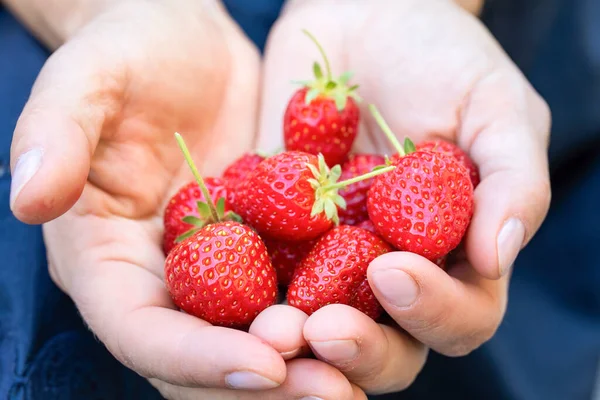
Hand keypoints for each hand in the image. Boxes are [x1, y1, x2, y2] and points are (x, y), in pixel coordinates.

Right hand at [9, 1, 364, 397]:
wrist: (185, 40)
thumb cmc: (127, 54)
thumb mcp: (85, 81)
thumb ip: (55, 135)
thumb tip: (29, 198)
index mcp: (107, 258)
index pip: (143, 332)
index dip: (199, 358)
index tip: (266, 362)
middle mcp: (164, 279)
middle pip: (207, 358)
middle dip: (267, 381)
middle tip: (331, 388)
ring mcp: (219, 268)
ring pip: (258, 339)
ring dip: (310, 362)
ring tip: (362, 366)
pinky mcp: (265, 247)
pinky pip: (298, 291)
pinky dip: (334, 311)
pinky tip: (379, 315)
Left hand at [257, 0, 550, 393]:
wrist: (364, 19)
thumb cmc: (441, 58)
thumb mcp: (495, 107)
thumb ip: (512, 180)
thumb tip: (499, 256)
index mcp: (455, 253)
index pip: (460, 314)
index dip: (433, 310)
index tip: (392, 269)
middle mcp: (393, 269)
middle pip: (388, 346)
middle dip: (359, 348)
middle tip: (322, 330)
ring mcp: (330, 258)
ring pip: (318, 327)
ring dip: (295, 339)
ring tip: (271, 328)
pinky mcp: (276, 235)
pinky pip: (256, 274)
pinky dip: (237, 290)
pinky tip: (214, 286)